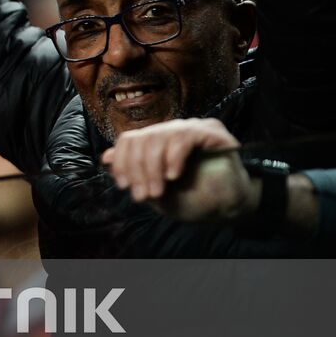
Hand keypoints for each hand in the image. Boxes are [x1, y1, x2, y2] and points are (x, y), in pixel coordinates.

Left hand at [101, 118, 255, 221]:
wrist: (229, 208)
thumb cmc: (192, 199)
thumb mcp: (155, 190)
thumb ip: (133, 173)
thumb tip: (105, 157)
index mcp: (157, 142)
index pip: (129, 140)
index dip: (121, 161)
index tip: (124, 186)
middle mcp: (171, 131)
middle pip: (141, 138)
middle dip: (137, 170)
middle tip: (142, 196)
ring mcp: (191, 128)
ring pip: (159, 137)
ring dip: (153, 168)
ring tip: (157, 192)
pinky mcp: (211, 131)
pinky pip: (183, 137)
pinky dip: (173, 157)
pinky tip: (173, 176)